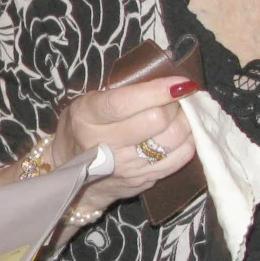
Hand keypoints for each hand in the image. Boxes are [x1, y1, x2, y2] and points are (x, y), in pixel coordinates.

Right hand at [51, 76, 197, 215]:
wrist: (71, 174)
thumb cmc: (84, 127)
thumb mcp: (89, 102)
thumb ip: (120, 91)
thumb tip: (165, 80)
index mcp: (88, 117)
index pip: (124, 104)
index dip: (156, 91)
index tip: (179, 82)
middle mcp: (105, 145)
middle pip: (156, 120)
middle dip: (174, 103)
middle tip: (176, 96)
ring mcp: (126, 167)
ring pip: (173, 140)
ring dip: (185, 121)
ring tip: (182, 112)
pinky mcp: (143, 180)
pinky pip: (179, 158)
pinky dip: (188, 141)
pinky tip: (184, 131)